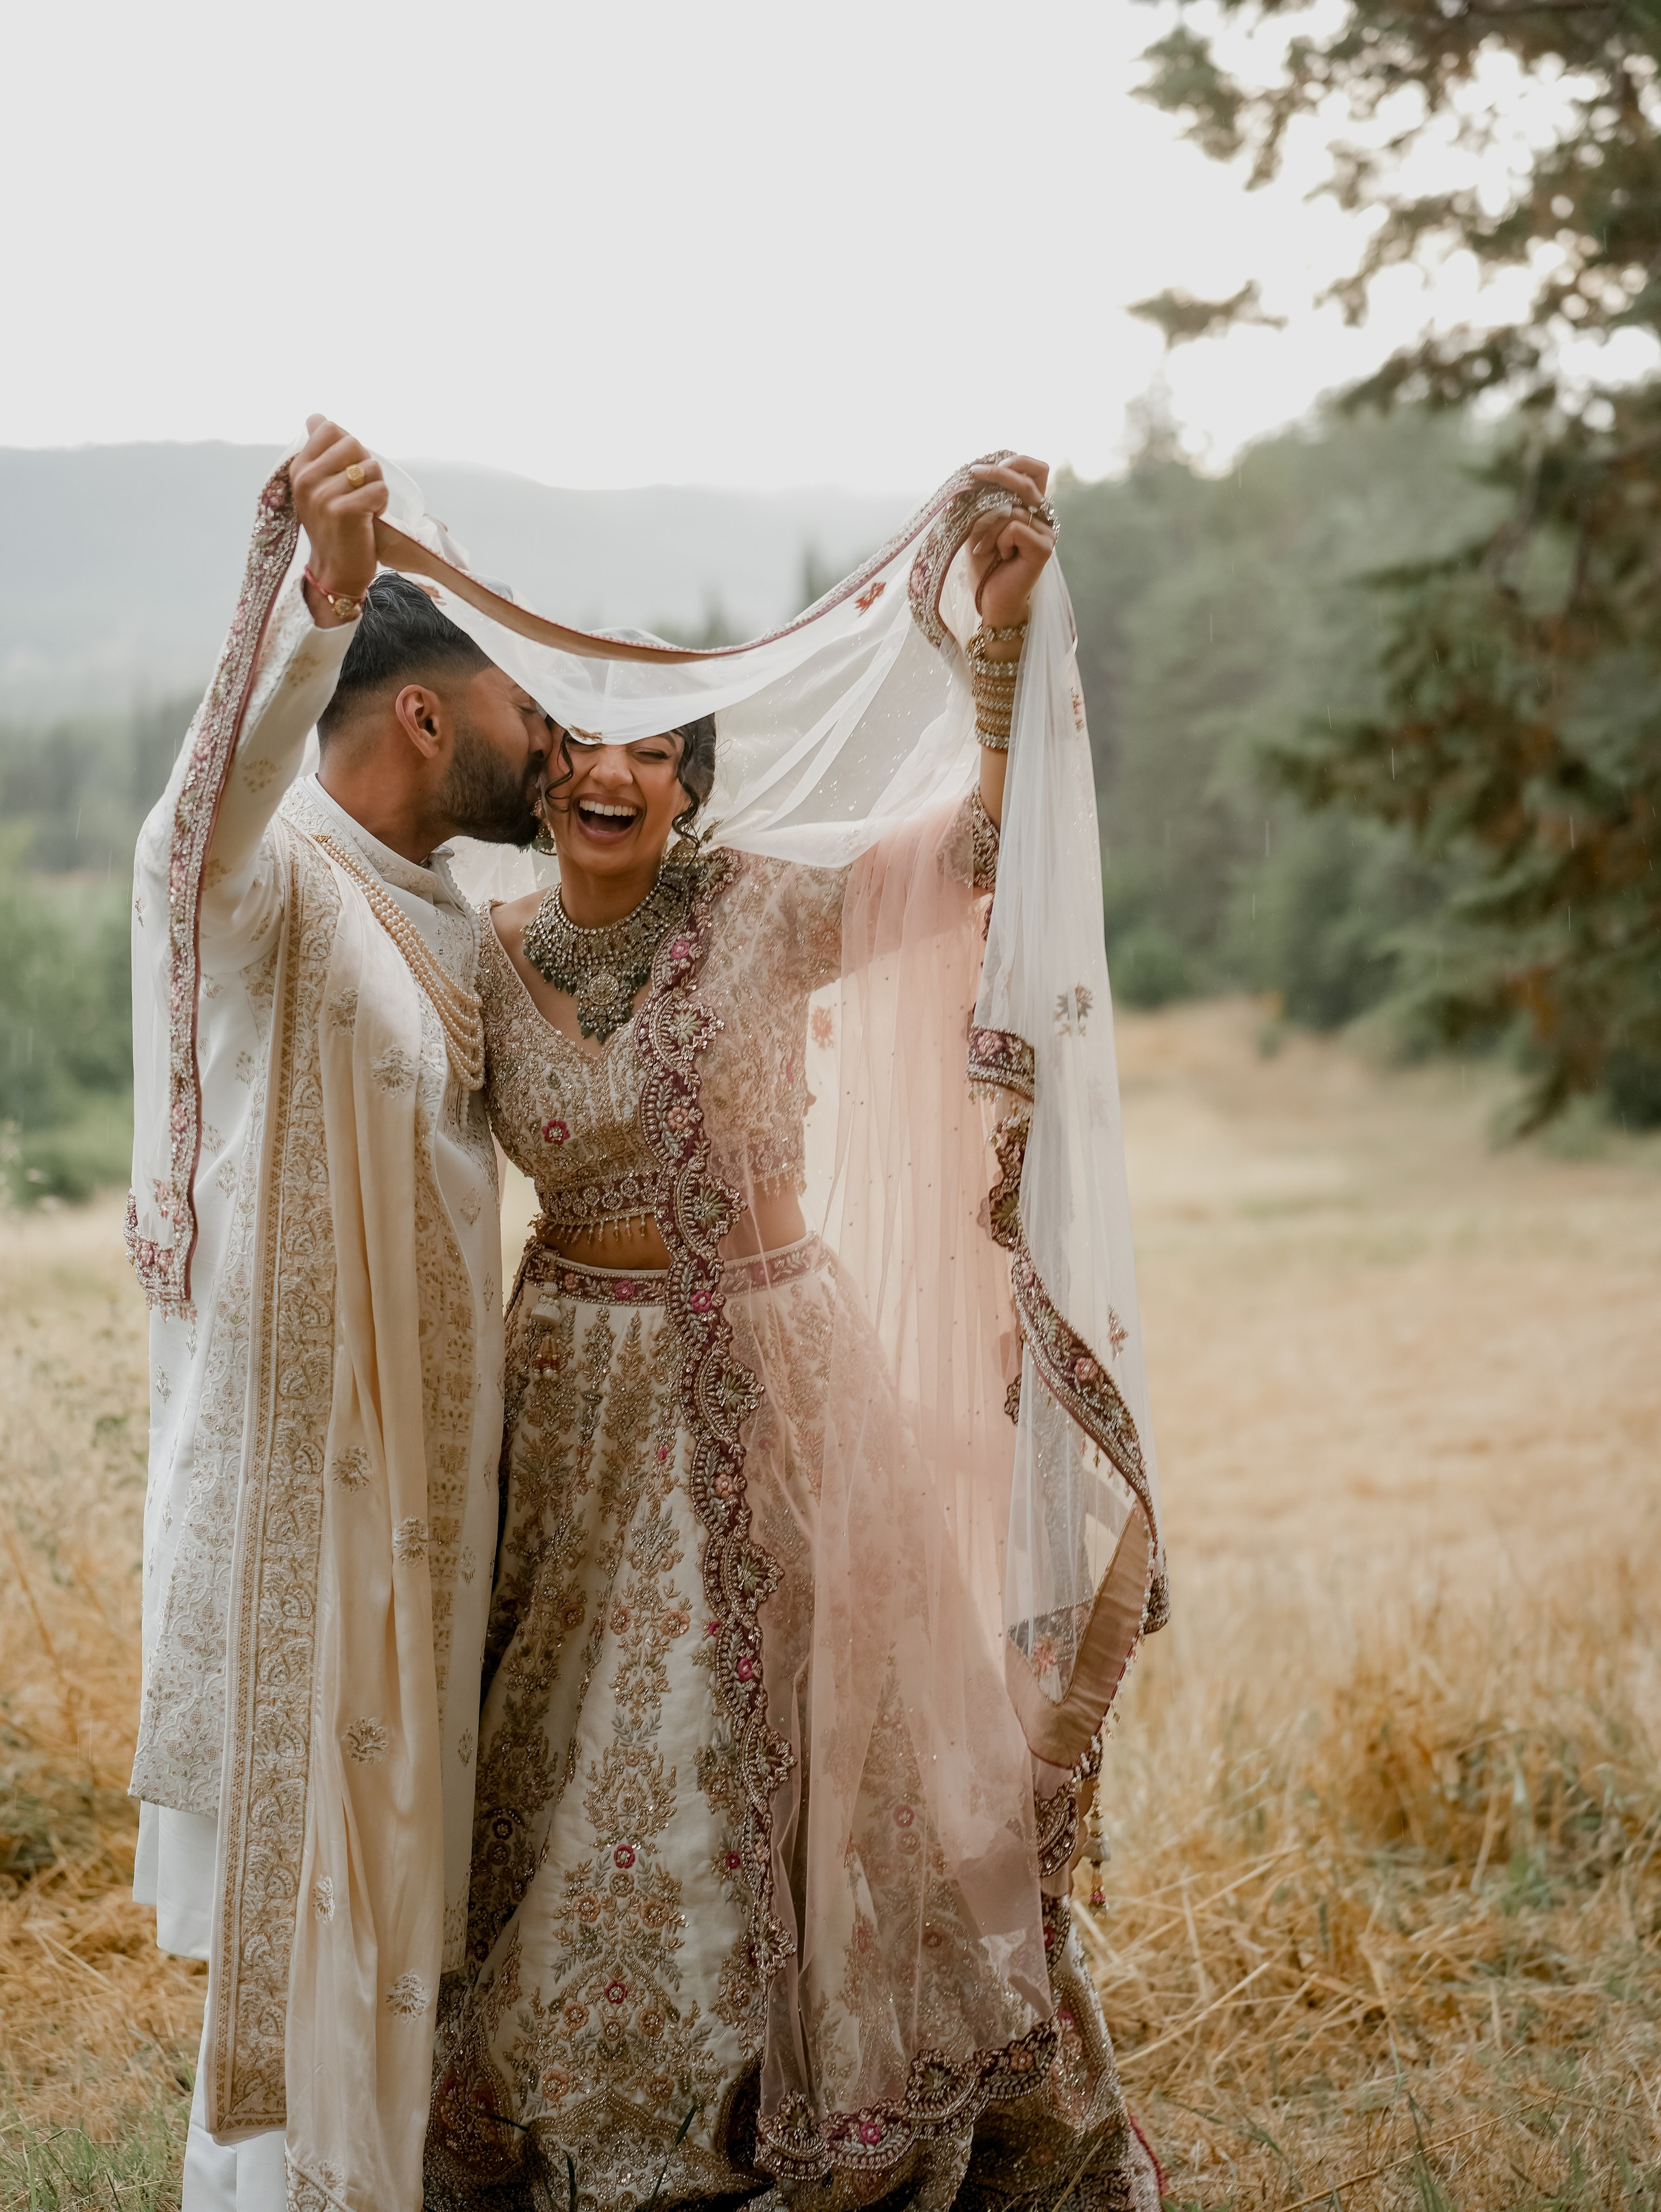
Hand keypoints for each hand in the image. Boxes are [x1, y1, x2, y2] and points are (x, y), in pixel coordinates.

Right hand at [290, 415, 387, 626]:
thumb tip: (316, 417)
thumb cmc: (335, 528)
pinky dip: (381, 505)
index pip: (328, 428)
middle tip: (358, 494)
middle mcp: (306, 479)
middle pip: (353, 443)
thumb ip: (320, 453)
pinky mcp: (343, 511)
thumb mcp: (318, 487)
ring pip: (370, 467)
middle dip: (366, 467)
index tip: (345, 475)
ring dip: (376, 488)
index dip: (349, 447)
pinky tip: (369, 520)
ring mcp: (322, 495)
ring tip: (363, 509)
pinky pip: (379, 490)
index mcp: (299, 468)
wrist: (336, 572)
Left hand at [965, 456, 1055, 633]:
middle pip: (1028, 480)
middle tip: (974, 473)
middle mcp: (1044, 517)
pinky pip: (1015, 527)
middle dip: (999, 473)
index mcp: (1032, 507)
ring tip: (983, 548)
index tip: (985, 467)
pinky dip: (999, 540)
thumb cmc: (984, 565)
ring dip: (988, 526)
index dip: (1016, 461)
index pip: (1036, 470)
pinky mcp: (1044, 547)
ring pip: (1013, 509)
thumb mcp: (978, 526)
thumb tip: (976, 473)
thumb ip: (983, 502)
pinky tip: (1000, 557)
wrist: (991, 602)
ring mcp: (1047, 532)